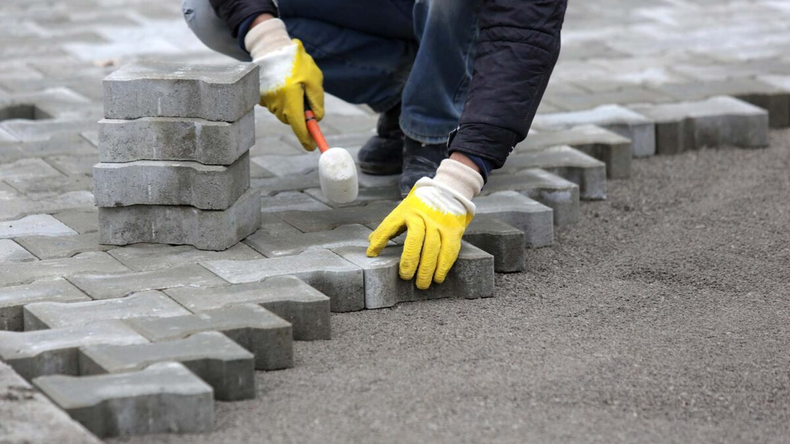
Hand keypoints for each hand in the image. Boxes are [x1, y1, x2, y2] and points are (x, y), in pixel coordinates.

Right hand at [245, 18, 323, 150]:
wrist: (270, 48)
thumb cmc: (296, 61)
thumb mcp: (314, 78)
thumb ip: (317, 100)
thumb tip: (317, 119)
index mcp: (291, 99)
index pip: (299, 126)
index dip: (306, 138)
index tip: (312, 147)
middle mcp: (276, 103)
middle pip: (292, 120)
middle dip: (300, 114)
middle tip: (304, 96)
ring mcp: (266, 101)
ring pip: (284, 113)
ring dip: (291, 104)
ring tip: (292, 84)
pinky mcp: (260, 98)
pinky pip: (276, 105)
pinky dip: (282, 99)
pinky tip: (282, 84)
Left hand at [367, 159, 483, 288]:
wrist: (448, 191)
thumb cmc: (421, 205)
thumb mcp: (403, 210)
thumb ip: (389, 227)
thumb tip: (370, 243)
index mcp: (406, 211)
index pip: (389, 225)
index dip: (379, 240)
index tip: (371, 254)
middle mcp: (422, 216)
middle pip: (415, 240)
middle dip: (410, 260)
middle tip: (405, 277)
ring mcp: (439, 223)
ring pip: (433, 247)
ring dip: (427, 269)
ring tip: (422, 284)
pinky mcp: (453, 230)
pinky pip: (449, 250)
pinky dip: (444, 266)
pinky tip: (438, 277)